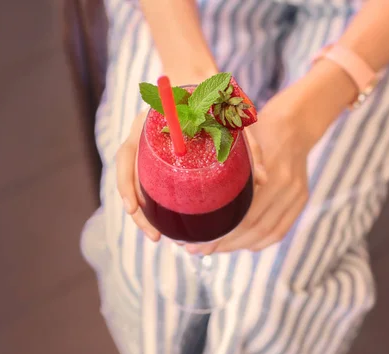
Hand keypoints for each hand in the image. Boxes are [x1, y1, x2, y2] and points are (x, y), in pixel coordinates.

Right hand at [116, 109, 265, 243]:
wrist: (202, 82)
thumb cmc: (215, 98)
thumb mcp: (231, 117)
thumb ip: (248, 144)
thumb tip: (262, 179)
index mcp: (150, 123)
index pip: (126, 155)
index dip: (126, 183)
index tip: (133, 208)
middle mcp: (142, 137)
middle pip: (127, 176)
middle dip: (136, 210)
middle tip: (155, 236)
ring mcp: (146, 149)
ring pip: (135, 184)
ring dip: (143, 213)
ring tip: (158, 237)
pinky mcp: (155, 159)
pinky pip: (148, 182)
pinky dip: (153, 202)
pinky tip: (166, 221)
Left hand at [185, 61, 354, 253]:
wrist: (294, 125)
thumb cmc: (256, 131)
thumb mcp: (237, 137)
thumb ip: (221, 159)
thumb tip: (190, 194)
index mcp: (269, 169)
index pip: (241, 211)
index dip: (217, 230)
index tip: (193, 239)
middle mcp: (286, 184)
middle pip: (251, 226)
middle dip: (222, 243)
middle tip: (195, 250)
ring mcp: (296, 194)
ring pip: (264, 233)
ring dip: (237, 246)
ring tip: (212, 250)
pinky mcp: (301, 200)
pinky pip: (279, 232)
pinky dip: (256, 243)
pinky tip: (237, 246)